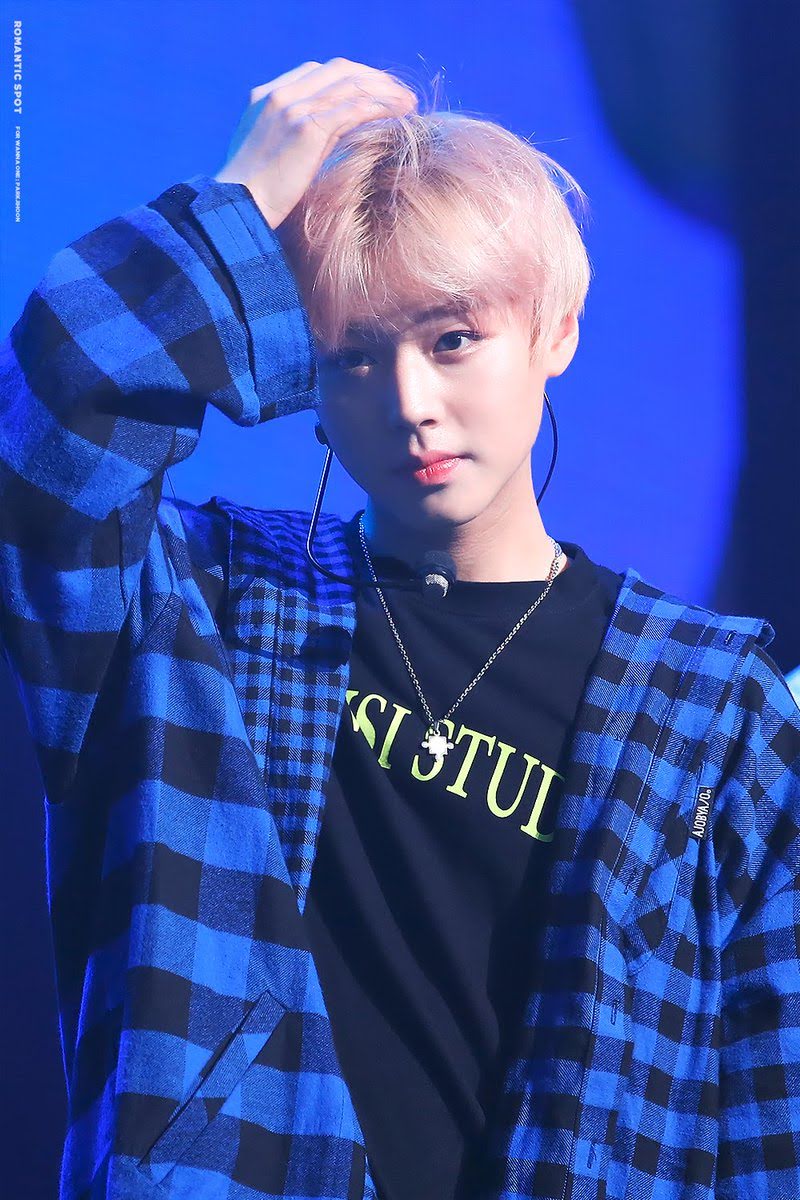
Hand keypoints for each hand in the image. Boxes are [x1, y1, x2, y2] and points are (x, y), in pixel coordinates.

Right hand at [214, 58, 417, 228]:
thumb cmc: (253, 193)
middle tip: (398, 93)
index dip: (351, 77)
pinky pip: (353, 107)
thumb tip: (332, 133)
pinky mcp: (306, 127)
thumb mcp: (273, 154)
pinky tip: (398, 112)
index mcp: (266, 95)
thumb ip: (297, 135)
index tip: (374, 92)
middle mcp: (279, 94)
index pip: (317, 71)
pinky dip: (379, 106)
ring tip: (408, 103)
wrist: (236, 206)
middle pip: (338, 70)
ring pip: (350, 84)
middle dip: (373, 78)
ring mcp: (292, 107)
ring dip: (384, 90)